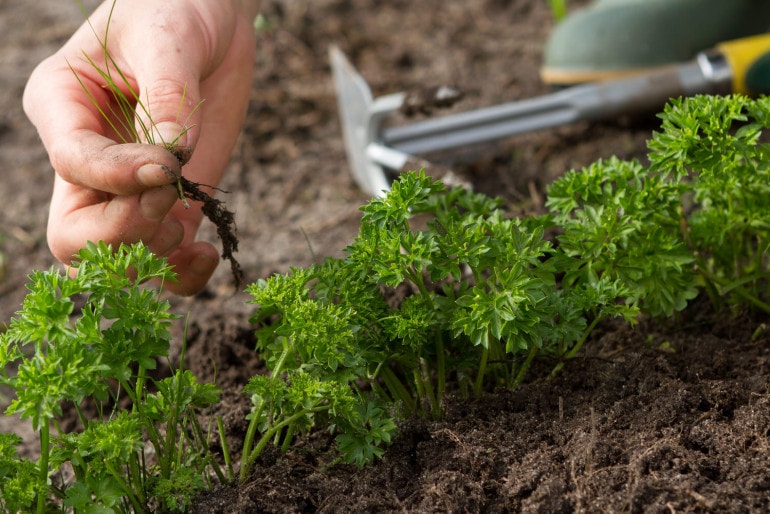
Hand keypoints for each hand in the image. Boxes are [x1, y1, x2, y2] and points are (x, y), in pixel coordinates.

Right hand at [23, 0, 259, 293]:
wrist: (211, 22)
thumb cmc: (174, 11)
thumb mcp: (166, 39)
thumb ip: (167, 96)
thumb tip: (173, 154)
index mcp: (62, 111)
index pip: (74, 167)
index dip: (118, 178)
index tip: (168, 164)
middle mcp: (87, 161)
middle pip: (75, 237)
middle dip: (124, 232)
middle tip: (169, 197)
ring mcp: (127, 191)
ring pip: (115, 261)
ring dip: (155, 255)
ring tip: (188, 214)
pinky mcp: (169, 204)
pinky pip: (163, 262)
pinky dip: (182, 275)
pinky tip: (209, 253)